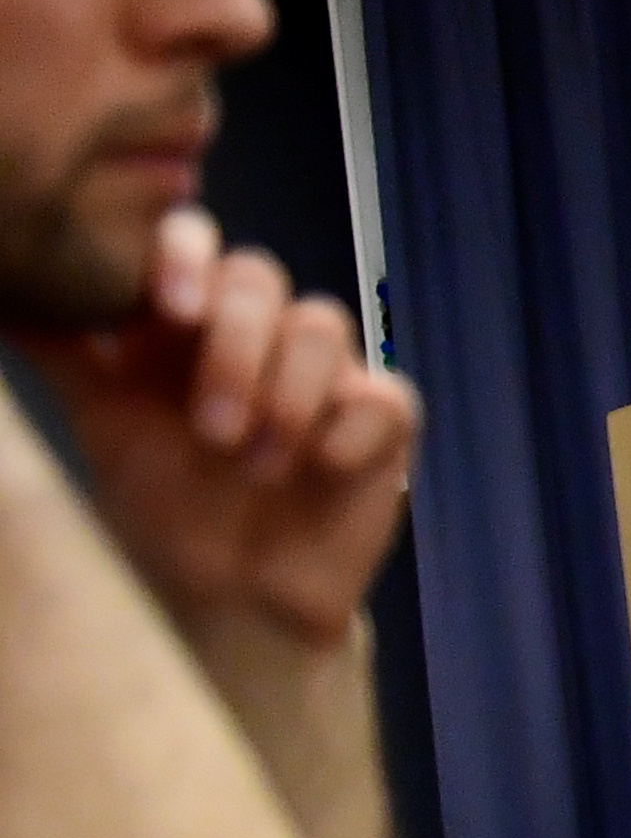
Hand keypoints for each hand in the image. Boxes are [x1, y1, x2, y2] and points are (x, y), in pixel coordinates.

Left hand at [10, 207, 415, 647]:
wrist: (232, 598)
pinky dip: (348, 433)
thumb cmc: (163, 506)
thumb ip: (66, 353)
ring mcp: (325, 371)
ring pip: (323, 325)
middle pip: (260, 275)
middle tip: (211, 431)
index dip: (187, 255)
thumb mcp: (101, 422)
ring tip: (258, 467)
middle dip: (235, 350)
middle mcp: (255, 331)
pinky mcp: (381, 418)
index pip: (194, 239)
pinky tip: (320, 470)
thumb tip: (11, 299)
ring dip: (287, 396)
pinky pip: (385, 395)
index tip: (172, 311)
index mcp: (187, 320)